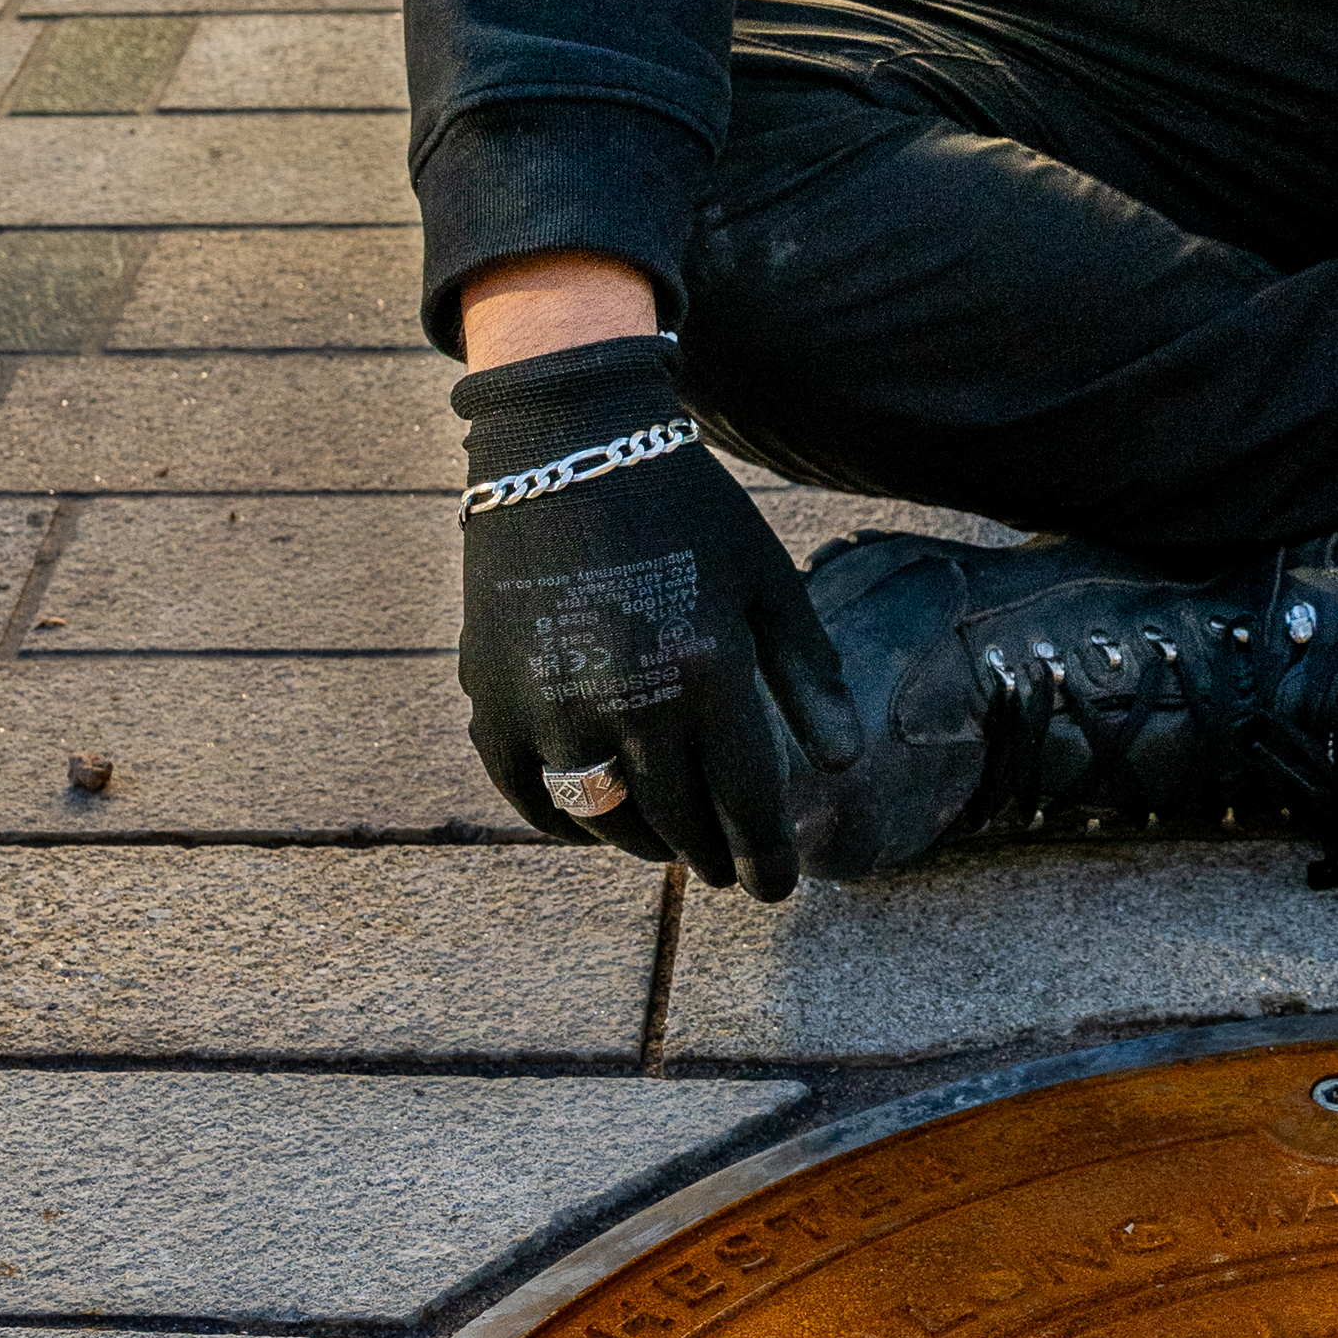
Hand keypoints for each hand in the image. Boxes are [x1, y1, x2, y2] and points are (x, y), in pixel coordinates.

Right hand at [453, 334, 860, 901]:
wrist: (568, 449)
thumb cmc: (686, 513)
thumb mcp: (766, 583)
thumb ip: (808, 676)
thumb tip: (844, 765)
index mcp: (706, 669)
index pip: (747, 804)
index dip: (767, 858)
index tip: (778, 889)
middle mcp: (628, 698)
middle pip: (679, 824)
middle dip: (713, 859)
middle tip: (732, 872)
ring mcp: (552, 703)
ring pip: (606, 820)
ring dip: (646, 845)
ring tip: (673, 845)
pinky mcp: (493, 698)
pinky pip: (530, 795)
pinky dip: (566, 822)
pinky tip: (598, 820)